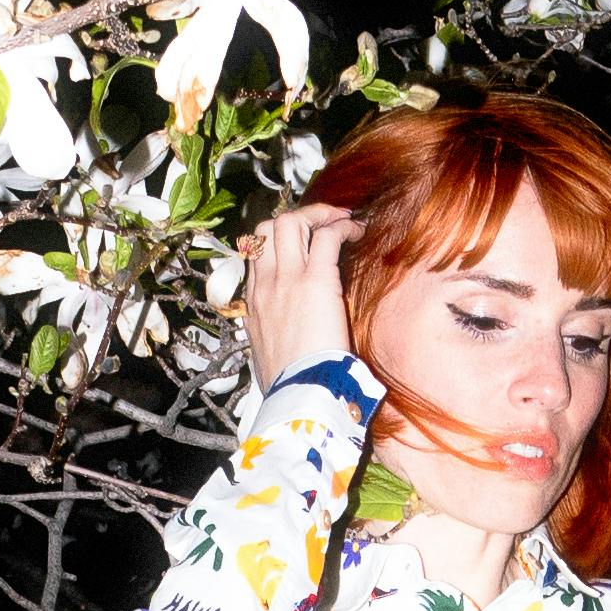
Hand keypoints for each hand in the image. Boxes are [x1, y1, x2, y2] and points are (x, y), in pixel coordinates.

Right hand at [238, 201, 363, 397]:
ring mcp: (287, 280)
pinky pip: (326, 236)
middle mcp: (264, 285)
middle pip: (268, 228)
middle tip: (322, 223)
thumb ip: (273, 337)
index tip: (300, 243)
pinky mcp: (315, 281)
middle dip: (296, 218)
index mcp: (253, 304)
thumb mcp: (267, 357)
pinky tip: (357, 231)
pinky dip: (343, 227)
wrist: (298, 395)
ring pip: (290, 222)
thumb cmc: (288, 386)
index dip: (278, 240)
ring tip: (341, 221)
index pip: (256, 254)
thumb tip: (287, 339)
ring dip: (318, 215)